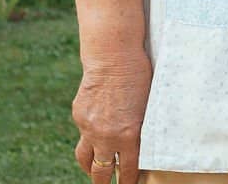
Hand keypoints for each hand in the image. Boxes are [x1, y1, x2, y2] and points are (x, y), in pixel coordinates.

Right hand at [72, 53, 151, 183]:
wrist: (113, 57)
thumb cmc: (139, 77)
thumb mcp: (148, 107)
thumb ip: (140, 130)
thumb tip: (137, 146)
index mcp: (128, 135)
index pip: (128, 170)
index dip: (128, 182)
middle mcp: (106, 136)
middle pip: (101, 172)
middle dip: (104, 183)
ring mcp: (88, 127)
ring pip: (85, 158)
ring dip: (90, 167)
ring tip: (95, 171)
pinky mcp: (79, 116)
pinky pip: (83, 134)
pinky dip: (89, 137)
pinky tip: (97, 132)